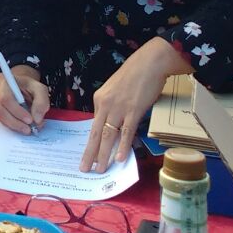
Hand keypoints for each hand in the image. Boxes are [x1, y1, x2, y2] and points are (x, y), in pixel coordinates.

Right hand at [0, 65, 48, 134]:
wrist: (22, 86)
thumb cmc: (29, 86)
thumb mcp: (40, 89)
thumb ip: (41, 102)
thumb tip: (37, 119)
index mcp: (4, 80)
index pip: (6, 97)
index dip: (17, 111)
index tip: (30, 120)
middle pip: (0, 109)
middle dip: (15, 121)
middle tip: (29, 129)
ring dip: (14, 125)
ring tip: (27, 129)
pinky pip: (1, 120)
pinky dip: (12, 126)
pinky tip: (21, 127)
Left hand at [82, 37, 188, 171]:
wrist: (149, 63)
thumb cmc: (134, 75)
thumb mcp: (115, 89)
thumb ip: (112, 106)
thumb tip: (113, 124)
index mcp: (99, 99)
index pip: (93, 126)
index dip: (90, 143)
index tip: (86, 156)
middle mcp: (105, 105)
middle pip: (95, 133)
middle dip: (89, 153)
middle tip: (84, 169)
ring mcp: (119, 108)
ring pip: (108, 135)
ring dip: (103, 154)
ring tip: (99, 169)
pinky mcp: (134, 110)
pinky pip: (126, 131)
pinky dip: (122, 146)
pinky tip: (119, 158)